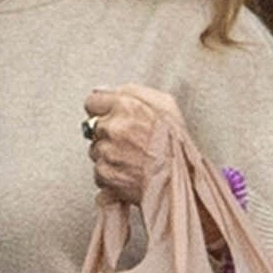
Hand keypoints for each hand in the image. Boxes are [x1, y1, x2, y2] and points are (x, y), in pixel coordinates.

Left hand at [82, 83, 189, 208]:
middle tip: (130, 143)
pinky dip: (111, 174)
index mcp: (126, 106)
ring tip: (133, 160)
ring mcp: (107, 152)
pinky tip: (130, 173)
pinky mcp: (105, 174)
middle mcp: (113, 127)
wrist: (179, 181)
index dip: (103, 111)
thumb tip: (103, 90)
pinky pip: (99, 172)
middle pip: (93, 128)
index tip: (110, 118)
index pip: (93, 102)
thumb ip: (132, 91)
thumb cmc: (177, 145)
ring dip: (109, 154)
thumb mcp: (165, 106)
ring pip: (96, 151)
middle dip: (108, 134)